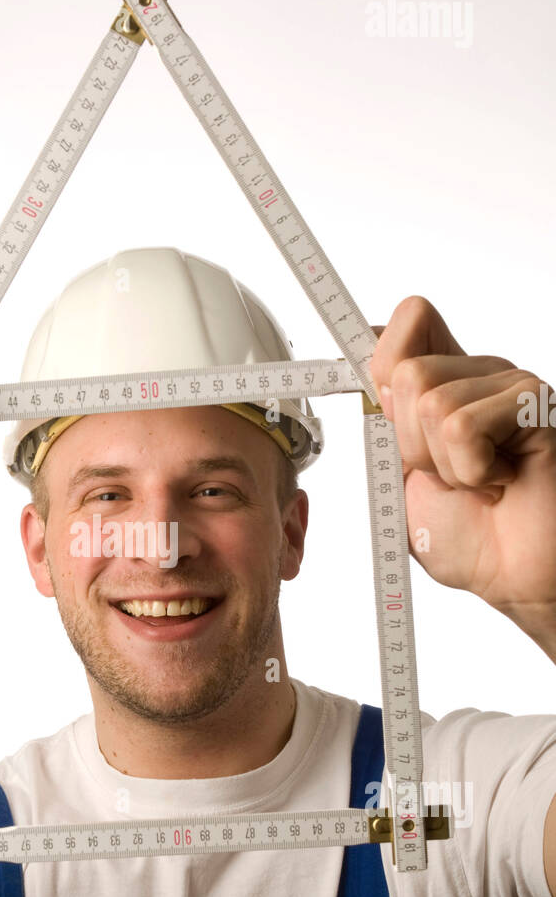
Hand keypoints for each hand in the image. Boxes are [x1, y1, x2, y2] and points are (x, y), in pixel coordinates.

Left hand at [369, 296, 555, 618]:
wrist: (514, 577)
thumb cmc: (470, 535)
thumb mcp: (403, 475)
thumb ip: (385, 419)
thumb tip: (364, 357)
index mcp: (447, 383)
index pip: (409, 319)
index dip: (383, 360)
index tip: (386, 413)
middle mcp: (481, 374)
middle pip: (406, 373)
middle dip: (412, 444)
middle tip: (451, 476)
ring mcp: (510, 385)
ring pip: (432, 403)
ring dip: (445, 465)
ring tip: (481, 484)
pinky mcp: (534, 404)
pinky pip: (462, 426)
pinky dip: (472, 472)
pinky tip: (504, 482)